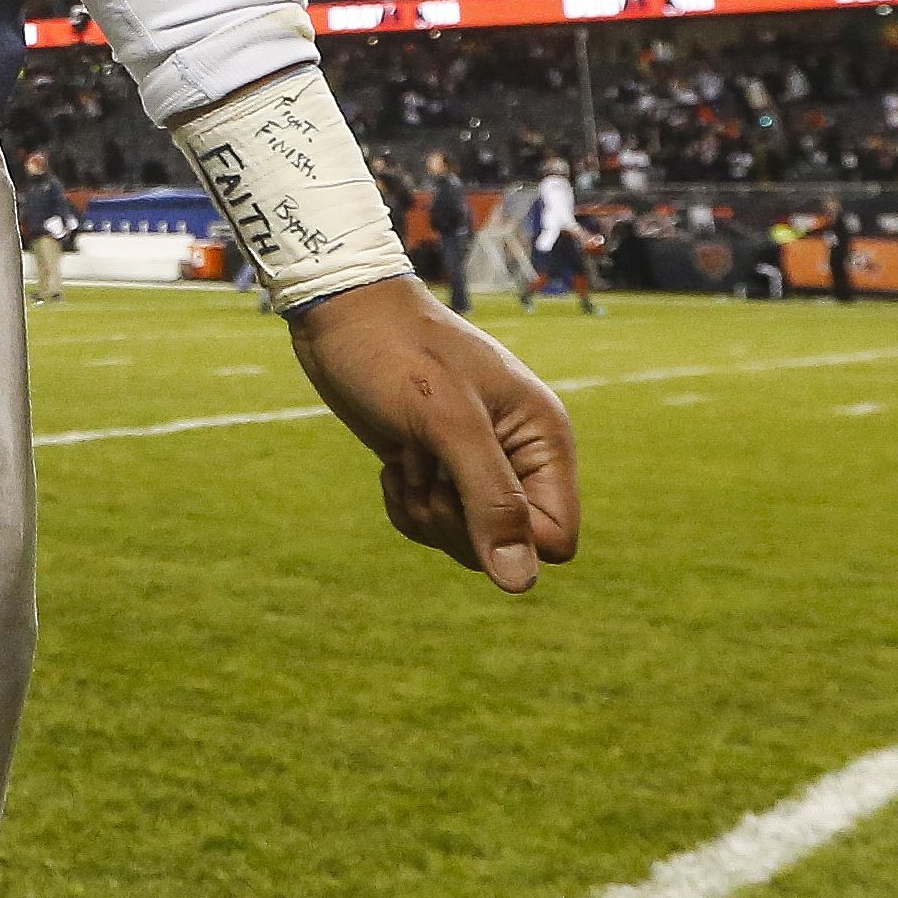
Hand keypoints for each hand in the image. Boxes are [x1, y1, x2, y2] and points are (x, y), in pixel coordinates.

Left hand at [290, 279, 580, 593]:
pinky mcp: (438, 470)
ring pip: (466, 540)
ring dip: (426, 510)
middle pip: (506, 545)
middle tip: (425, 461)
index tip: (458, 489)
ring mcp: (478, 464)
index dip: (506, 534)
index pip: (554, 537)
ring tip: (409, 452)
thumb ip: (490, 499)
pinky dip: (406, 505)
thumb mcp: (447, 422)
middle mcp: (519, 456)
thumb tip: (520, 583)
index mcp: (544, 438)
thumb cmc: (397, 352)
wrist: (342, 314)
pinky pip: (431, 526)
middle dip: (454, 518)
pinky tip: (394, 462)